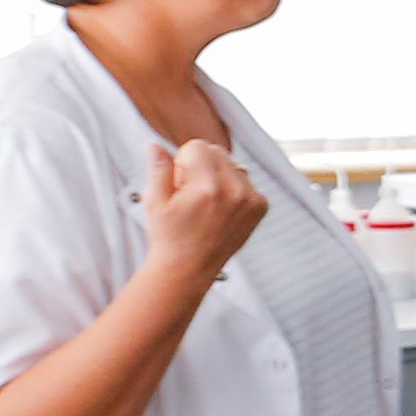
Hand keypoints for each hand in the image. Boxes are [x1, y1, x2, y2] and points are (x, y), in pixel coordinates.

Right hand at [144, 139, 266, 278]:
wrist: (189, 269)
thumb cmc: (170, 237)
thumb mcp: (156, 202)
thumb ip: (159, 169)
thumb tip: (155, 145)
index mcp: (207, 186)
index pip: (198, 146)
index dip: (183, 162)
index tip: (180, 182)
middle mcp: (234, 191)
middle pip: (217, 152)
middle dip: (201, 165)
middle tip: (191, 193)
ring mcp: (250, 199)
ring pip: (233, 165)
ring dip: (219, 176)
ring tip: (206, 203)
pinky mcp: (260, 207)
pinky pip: (246, 181)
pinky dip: (234, 189)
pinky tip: (220, 209)